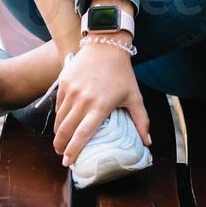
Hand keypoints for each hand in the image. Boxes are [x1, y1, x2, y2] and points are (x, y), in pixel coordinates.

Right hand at [52, 42, 150, 164]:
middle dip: (60, 146)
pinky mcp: (64, 81)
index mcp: (101, 106)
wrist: (106, 45)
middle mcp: (83, 99)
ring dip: (58, 133)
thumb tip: (147, 142)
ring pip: (59, 119)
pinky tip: (62, 121)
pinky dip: (58, 115)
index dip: (74, 150)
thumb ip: (141, 120)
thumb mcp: (134, 96)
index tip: (69, 162)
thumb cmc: (122, 73)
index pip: (83, 134)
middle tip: (61, 155)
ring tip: (60, 141)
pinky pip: (58, 104)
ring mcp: (72, 90)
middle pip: (66, 130)